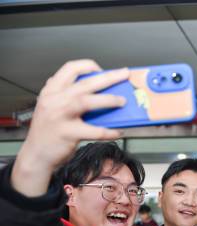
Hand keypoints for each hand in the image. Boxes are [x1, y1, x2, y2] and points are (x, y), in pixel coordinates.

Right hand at [12, 59, 128, 196]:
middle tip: (124, 75)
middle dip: (108, 77)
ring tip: (122, 101)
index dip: (88, 66)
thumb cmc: (49, 131)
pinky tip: (118, 131)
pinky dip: (109, 131)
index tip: (103, 69)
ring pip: (87, 102)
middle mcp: (54, 100)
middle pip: (84, 83)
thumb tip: (100, 92)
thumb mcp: (53, 107)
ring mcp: (59, 116)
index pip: (70, 69)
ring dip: (108, 100)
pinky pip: (94, 131)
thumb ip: (68, 97)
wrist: (36, 155)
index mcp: (51, 91)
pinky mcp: (67, 134)